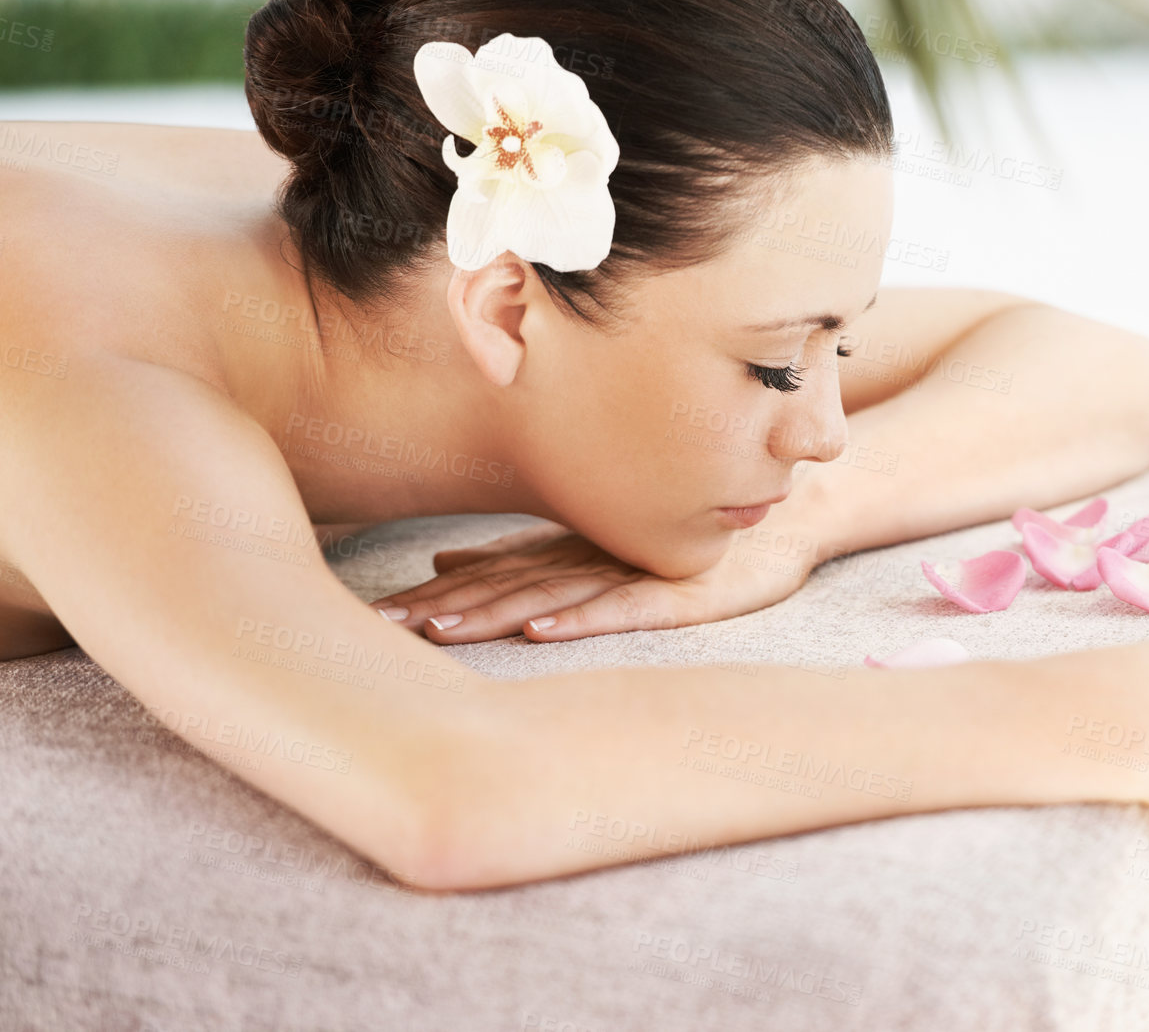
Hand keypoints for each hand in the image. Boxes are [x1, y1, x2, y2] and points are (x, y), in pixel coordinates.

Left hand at [368, 521, 820, 643]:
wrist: (776, 519)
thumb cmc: (678, 534)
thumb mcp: (589, 548)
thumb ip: (519, 556)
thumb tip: (443, 563)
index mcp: (560, 552)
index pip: (483, 577)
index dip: (430, 596)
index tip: (373, 618)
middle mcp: (587, 557)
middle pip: (503, 586)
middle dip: (441, 608)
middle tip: (380, 627)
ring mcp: (633, 570)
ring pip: (551, 593)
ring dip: (493, 611)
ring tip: (441, 629)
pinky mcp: (678, 586)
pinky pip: (623, 605)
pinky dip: (580, 616)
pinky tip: (541, 628)